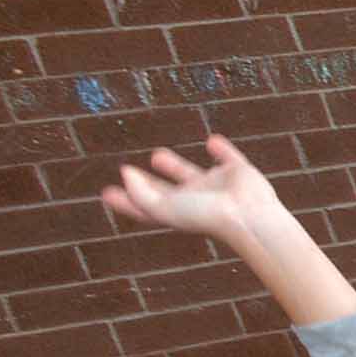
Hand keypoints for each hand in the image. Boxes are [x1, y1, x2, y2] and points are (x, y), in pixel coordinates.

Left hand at [98, 135, 296, 248]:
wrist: (248, 214)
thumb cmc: (207, 215)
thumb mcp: (165, 207)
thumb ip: (140, 193)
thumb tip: (126, 175)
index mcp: (179, 211)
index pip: (145, 206)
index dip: (126, 200)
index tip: (106, 193)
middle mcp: (196, 200)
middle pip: (165, 191)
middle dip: (146, 183)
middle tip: (127, 171)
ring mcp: (217, 186)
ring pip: (191, 174)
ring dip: (174, 166)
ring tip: (156, 155)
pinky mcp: (239, 172)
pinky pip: (227, 157)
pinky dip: (222, 149)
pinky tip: (212, 141)